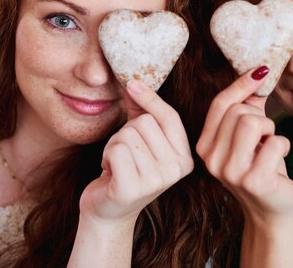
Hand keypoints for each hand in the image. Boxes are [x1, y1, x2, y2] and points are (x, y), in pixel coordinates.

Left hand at [79, 79, 193, 224]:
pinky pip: (116, 150)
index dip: (150, 98)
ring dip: (114, 145)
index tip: (131, 83)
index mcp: (185, 158)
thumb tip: (133, 81)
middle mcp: (175, 171)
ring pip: (127, 135)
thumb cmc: (125, 170)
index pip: (169, 117)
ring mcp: (155, 182)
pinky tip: (110, 172)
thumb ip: (140, 110)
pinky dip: (106, 156)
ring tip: (117, 164)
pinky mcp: (131, 189)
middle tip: (125, 154)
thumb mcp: (138, 138)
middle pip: (145, 123)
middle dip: (126, 132)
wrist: (108, 211)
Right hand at [196, 66, 292, 226]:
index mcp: (204, 146)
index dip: (241, 84)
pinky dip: (284, 146)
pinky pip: (276, 142)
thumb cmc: (262, 168)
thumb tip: (257, 72)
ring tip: (269, 145)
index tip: (261, 71)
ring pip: (253, 122)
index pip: (219, 104)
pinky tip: (279, 160)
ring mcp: (231, 172)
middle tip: (264, 137)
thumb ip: (248, 106)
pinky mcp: (254, 181)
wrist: (272, 211)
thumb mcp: (248, 136)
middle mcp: (211, 159)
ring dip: (271, 130)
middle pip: (239, 111)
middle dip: (260, 118)